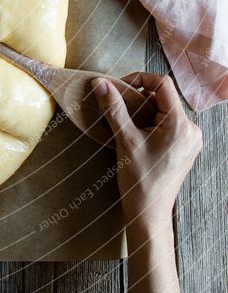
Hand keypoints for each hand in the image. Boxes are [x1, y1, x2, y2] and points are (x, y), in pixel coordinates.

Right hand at [92, 73, 201, 228]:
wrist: (149, 214)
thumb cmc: (139, 181)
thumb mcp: (125, 140)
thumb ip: (114, 108)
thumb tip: (101, 83)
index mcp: (181, 125)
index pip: (163, 84)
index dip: (139, 79)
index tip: (119, 88)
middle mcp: (191, 130)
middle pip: (163, 98)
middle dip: (138, 99)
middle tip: (118, 108)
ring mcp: (190, 140)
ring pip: (164, 111)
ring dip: (142, 112)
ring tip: (125, 125)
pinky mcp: (184, 148)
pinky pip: (167, 124)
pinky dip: (149, 123)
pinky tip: (135, 136)